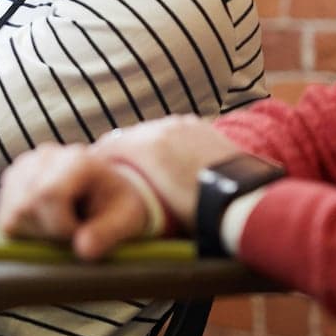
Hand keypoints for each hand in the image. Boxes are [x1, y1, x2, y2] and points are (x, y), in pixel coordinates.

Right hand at [0, 144, 155, 261]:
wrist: (105, 189)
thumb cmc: (116, 205)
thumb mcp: (126, 219)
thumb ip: (107, 234)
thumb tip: (84, 250)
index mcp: (77, 160)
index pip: (47, 194)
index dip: (61, 226)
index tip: (80, 233)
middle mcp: (45, 156)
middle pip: (26, 206)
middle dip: (48, 232)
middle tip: (72, 230)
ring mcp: (23, 167)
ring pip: (10, 215)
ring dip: (34, 232)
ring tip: (59, 225)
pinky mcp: (9, 182)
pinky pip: (5, 218)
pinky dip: (24, 229)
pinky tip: (45, 222)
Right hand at [89, 115, 244, 219]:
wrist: (243, 199)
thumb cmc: (198, 211)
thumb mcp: (156, 206)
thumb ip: (131, 190)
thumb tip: (113, 193)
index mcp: (146, 147)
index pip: (106, 147)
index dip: (98, 162)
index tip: (92, 175)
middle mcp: (161, 128)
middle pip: (128, 138)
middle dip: (122, 156)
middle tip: (119, 176)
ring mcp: (182, 124)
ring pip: (152, 133)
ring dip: (146, 148)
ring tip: (148, 170)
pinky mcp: (200, 126)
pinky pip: (173, 131)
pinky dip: (168, 143)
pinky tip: (173, 161)